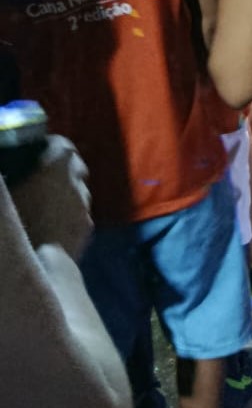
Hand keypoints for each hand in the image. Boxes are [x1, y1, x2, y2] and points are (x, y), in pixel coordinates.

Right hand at [11, 136, 92, 260]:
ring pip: (79, 191)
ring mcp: (85, 204)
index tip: (37, 154)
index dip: (50, 147)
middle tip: (40, 179)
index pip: (62, 144)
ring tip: (44, 204)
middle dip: (61, 170)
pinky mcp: (87, 226)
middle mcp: (77, 180)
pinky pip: (79, 213)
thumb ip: (11, 177)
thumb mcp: (7, 191)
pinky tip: (51, 223)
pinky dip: (69, 214)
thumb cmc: (17, 219)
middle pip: (75, 166)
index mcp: (58, 162)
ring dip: (66, 193)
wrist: (38, 263)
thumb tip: (8, 172)